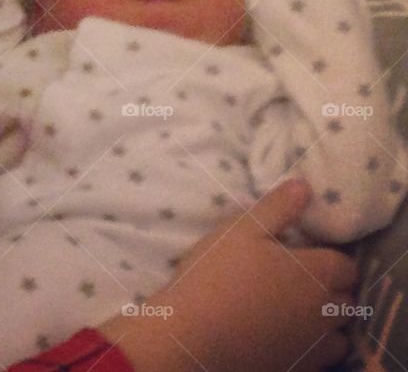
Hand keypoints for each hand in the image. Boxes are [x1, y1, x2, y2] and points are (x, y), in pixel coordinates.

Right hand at [100, 179, 357, 371]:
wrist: (193, 334)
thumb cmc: (217, 273)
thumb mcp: (242, 228)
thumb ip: (278, 206)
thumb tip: (304, 186)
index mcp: (317, 273)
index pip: (346, 264)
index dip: (330, 255)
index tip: (307, 250)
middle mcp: (326, 312)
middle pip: (347, 298)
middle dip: (331, 286)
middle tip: (299, 275)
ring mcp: (314, 345)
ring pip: (339, 332)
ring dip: (327, 319)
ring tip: (296, 307)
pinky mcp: (298, 367)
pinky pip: (323, 358)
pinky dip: (314, 346)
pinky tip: (287, 334)